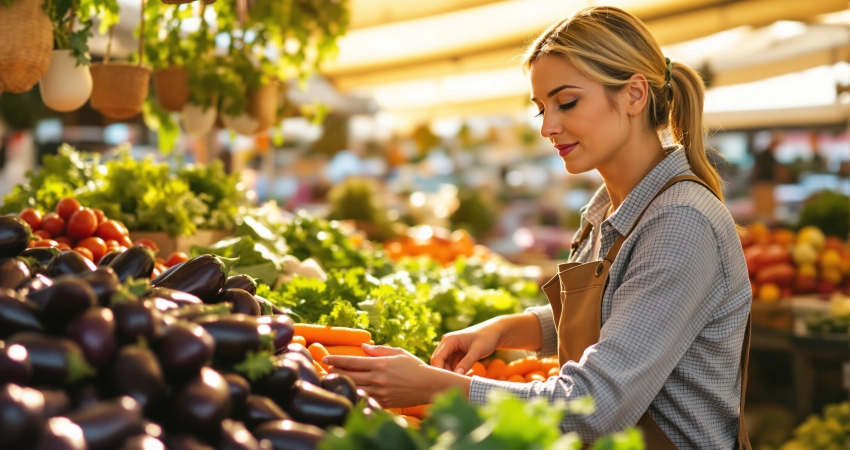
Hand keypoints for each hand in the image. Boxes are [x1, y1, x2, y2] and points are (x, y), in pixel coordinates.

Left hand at [324, 344, 468, 407]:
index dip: (336, 359)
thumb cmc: (414, 366)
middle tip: (325, 369)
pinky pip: (365, 399)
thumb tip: (363, 347)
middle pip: (349, 375)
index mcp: (380, 364)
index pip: (352, 361)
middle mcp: (378, 378)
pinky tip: (349, 392)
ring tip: (333, 381)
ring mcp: (380, 392)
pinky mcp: (384, 402)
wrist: (428, 385)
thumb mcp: (398, 353)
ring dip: (343, 384)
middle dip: (335, 372)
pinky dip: (356, 395)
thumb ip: (379, 349)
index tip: (325, 358)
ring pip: (355, 388)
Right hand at [430, 319, 501, 375]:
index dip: (439, 370)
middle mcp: (447, 343)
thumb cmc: (487, 338)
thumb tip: (457, 375)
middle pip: (439, 362)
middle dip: (445, 373)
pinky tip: (464, 377)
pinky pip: (452, 365)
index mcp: (449, 340)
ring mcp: (451, 349)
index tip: (447, 382)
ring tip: (461, 382)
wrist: (495, 333)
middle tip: (455, 384)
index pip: (437, 357)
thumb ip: (467, 362)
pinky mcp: (456, 354)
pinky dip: (456, 372)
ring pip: (445, 365)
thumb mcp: (477, 350)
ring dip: (451, 373)